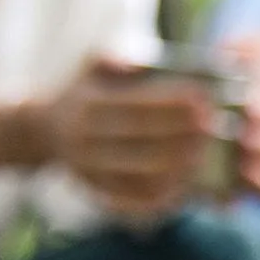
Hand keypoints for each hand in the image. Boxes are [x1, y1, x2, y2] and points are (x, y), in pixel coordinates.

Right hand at [44, 56, 214, 217]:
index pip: (134, 105)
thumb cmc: (87, 92)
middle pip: (141, 141)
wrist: (44, 132)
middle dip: (181, 136)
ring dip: (178, 168)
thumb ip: (117, 58)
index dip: (171, 103)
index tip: (204, 99)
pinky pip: (135, 201)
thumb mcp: (92, 66)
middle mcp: (86, 140)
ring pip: (140, 176)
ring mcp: (91, 170)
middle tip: (214, 128)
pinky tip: (188, 184)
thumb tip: (143, 62)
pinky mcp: (98, 193)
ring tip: (205, 155)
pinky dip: (164, 196)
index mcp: (87, 105)